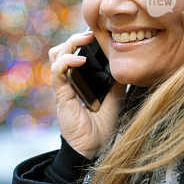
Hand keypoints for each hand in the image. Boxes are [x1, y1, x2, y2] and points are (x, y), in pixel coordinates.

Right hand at [48, 30, 126, 158]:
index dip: (82, 41)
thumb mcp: (115, 98)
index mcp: (78, 79)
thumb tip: (127, 65)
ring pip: (56, 55)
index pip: (74, 53)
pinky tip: (80, 60)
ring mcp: (62, 87)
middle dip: (75, 38)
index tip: (98, 34)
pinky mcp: (60, 95)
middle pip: (61, 49)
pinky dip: (67, 61)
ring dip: (69, 44)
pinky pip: (58, 72)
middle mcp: (68, 80)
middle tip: (91, 34)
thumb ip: (117, 81)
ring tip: (85, 40)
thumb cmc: (102, 127)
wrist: (94, 149)